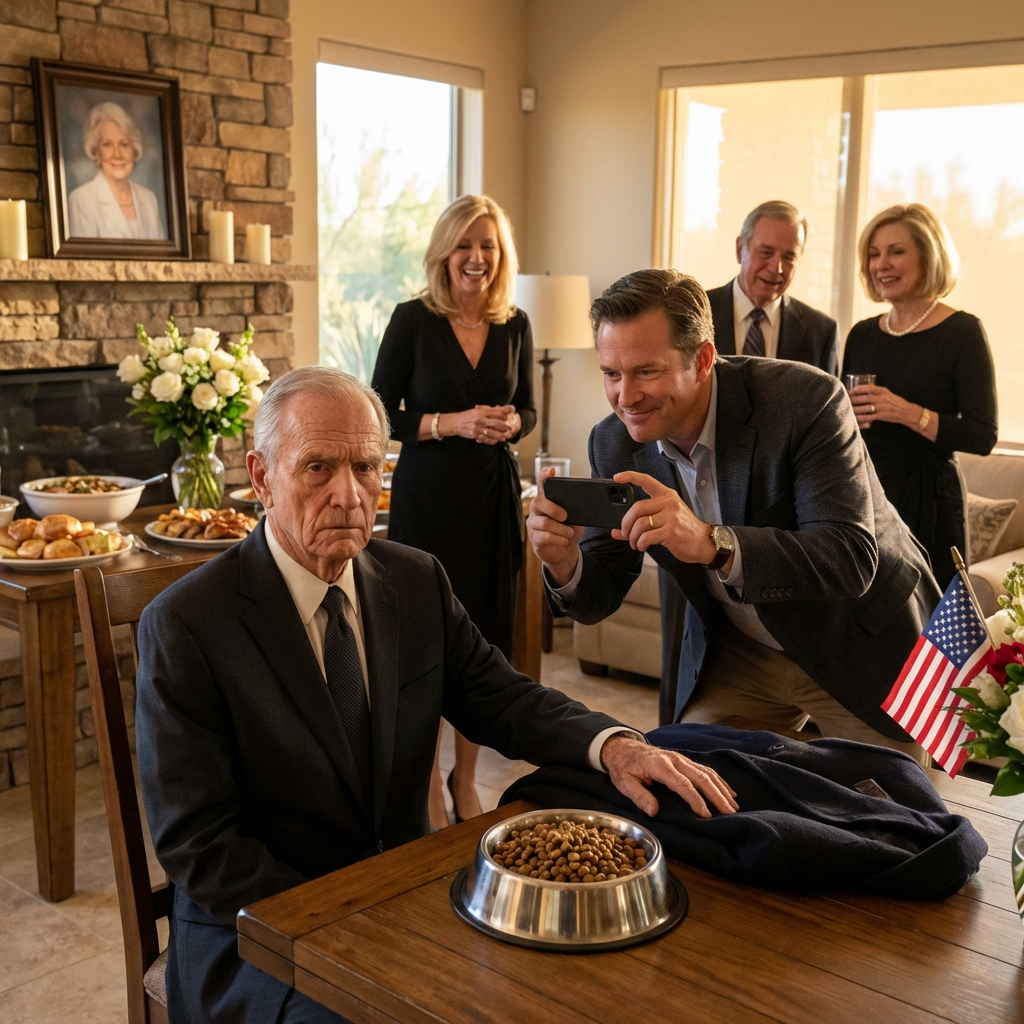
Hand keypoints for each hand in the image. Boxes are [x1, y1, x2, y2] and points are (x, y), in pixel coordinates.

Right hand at [443, 405, 516, 443]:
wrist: (454, 423)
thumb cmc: (467, 416)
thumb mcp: (477, 410)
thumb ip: (488, 410)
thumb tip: (500, 409)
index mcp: (481, 411)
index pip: (495, 412)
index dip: (503, 414)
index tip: (509, 415)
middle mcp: (480, 419)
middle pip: (495, 423)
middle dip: (504, 426)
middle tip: (509, 428)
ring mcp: (477, 428)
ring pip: (491, 433)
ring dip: (499, 436)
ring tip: (505, 437)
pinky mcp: (475, 435)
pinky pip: (485, 439)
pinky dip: (492, 441)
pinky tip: (496, 441)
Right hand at [527, 466, 583, 585]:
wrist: (564, 551)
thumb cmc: (568, 530)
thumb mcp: (575, 518)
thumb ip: (574, 509)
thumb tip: (582, 504)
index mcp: (547, 500)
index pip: (542, 485)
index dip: (544, 476)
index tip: (551, 470)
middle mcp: (536, 510)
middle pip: (539, 502)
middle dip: (554, 509)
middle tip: (566, 516)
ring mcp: (533, 523)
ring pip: (544, 522)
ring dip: (561, 529)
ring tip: (569, 533)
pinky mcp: (534, 538)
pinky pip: (545, 537)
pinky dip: (558, 540)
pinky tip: (563, 541)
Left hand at [600, 735, 738, 818]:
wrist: (623, 747)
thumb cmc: (624, 767)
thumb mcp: (624, 782)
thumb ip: (639, 796)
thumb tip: (654, 811)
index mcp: (659, 765)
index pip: (682, 784)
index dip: (695, 800)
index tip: (706, 814)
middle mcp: (674, 759)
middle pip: (700, 777)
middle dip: (716, 795)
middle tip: (729, 813)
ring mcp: (680, 758)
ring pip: (706, 772)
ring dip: (721, 788)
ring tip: (733, 806)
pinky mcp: (684, 760)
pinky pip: (705, 769)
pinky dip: (718, 780)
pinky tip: (729, 791)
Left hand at [611, 471, 719, 566]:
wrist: (704, 543)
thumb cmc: (683, 530)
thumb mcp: (665, 520)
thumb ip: (641, 522)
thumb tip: (616, 531)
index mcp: (667, 495)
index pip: (647, 481)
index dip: (630, 477)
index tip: (617, 478)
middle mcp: (669, 502)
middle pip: (637, 507)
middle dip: (626, 523)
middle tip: (625, 532)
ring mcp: (671, 516)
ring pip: (640, 524)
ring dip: (632, 537)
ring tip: (634, 543)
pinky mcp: (672, 531)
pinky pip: (646, 537)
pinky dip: (640, 544)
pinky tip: (641, 546)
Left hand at [848, 384, 908, 430]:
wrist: (906, 412)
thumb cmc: (895, 402)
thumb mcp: (887, 393)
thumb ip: (877, 391)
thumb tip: (864, 386)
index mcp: (883, 391)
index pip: (870, 388)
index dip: (860, 389)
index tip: (852, 390)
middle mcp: (882, 398)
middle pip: (865, 398)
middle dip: (854, 399)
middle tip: (846, 400)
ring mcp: (882, 407)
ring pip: (865, 408)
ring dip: (855, 409)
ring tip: (848, 409)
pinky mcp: (881, 416)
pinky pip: (868, 417)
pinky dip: (861, 418)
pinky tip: (855, 418)